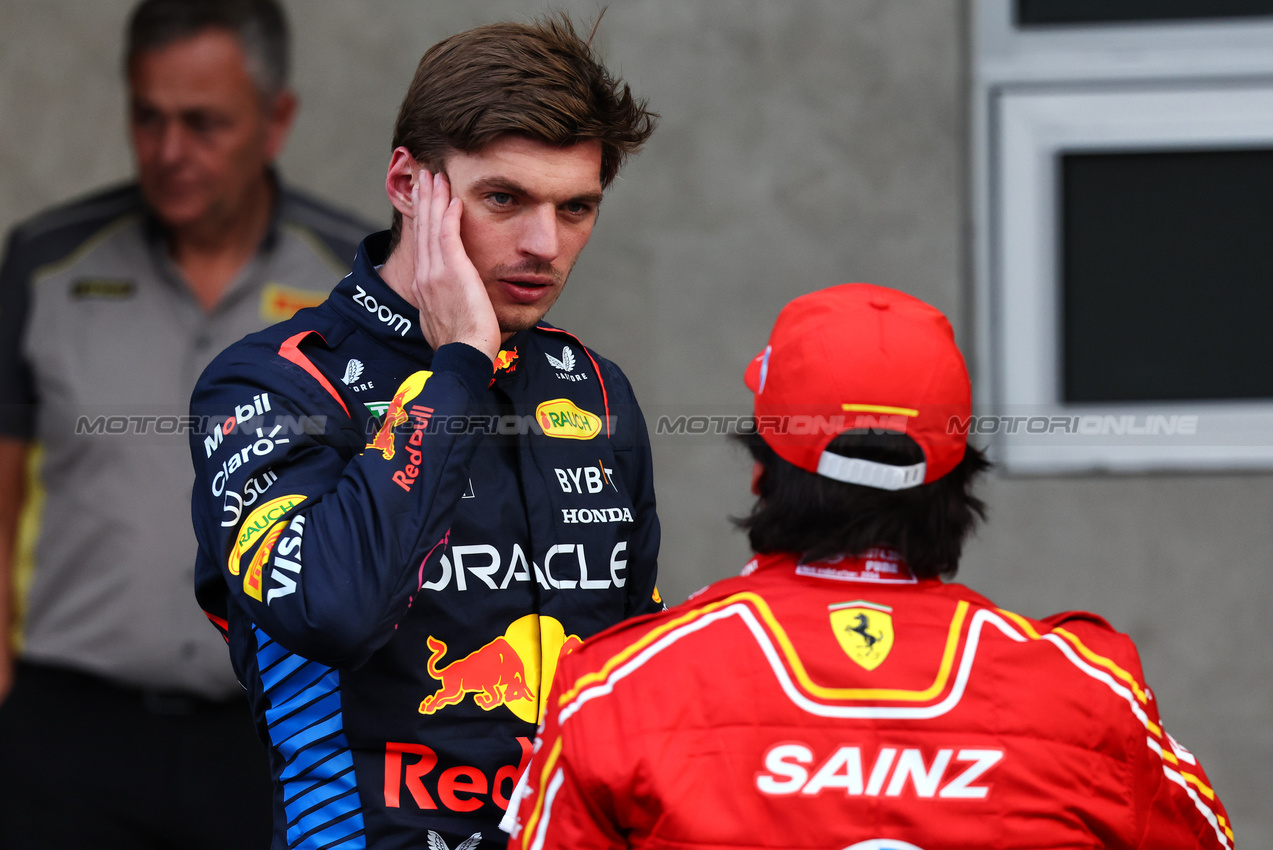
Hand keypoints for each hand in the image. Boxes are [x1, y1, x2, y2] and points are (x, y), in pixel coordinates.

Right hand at [411, 170, 499, 361]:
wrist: (463, 356)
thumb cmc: (462, 345)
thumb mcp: (447, 319)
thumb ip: (448, 301)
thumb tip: (452, 299)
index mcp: (423, 286)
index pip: (421, 244)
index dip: (421, 218)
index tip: (423, 199)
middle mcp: (425, 276)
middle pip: (422, 229)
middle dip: (423, 200)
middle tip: (424, 175)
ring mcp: (436, 273)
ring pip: (432, 227)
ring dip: (434, 199)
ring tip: (436, 176)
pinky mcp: (452, 272)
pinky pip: (448, 236)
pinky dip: (449, 216)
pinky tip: (453, 199)